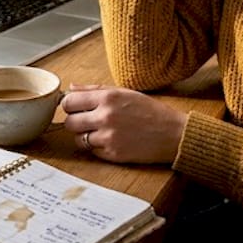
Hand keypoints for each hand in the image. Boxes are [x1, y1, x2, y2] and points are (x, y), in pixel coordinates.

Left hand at [60, 83, 187, 163]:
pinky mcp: (113, 154)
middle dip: (75, 123)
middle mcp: (106, 116)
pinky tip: (112, 141)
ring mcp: (109, 137)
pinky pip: (92, 152)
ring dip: (85, 137)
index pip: (69, 101)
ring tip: (101, 132)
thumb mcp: (124, 92)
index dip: (70, 105)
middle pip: (69, 122)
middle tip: (87, 122)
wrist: (173, 133)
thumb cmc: (150, 111)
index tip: (75, 108)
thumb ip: (95, 89)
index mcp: (108, 97)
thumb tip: (70, 88)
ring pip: (78, 140)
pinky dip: (98, 148)